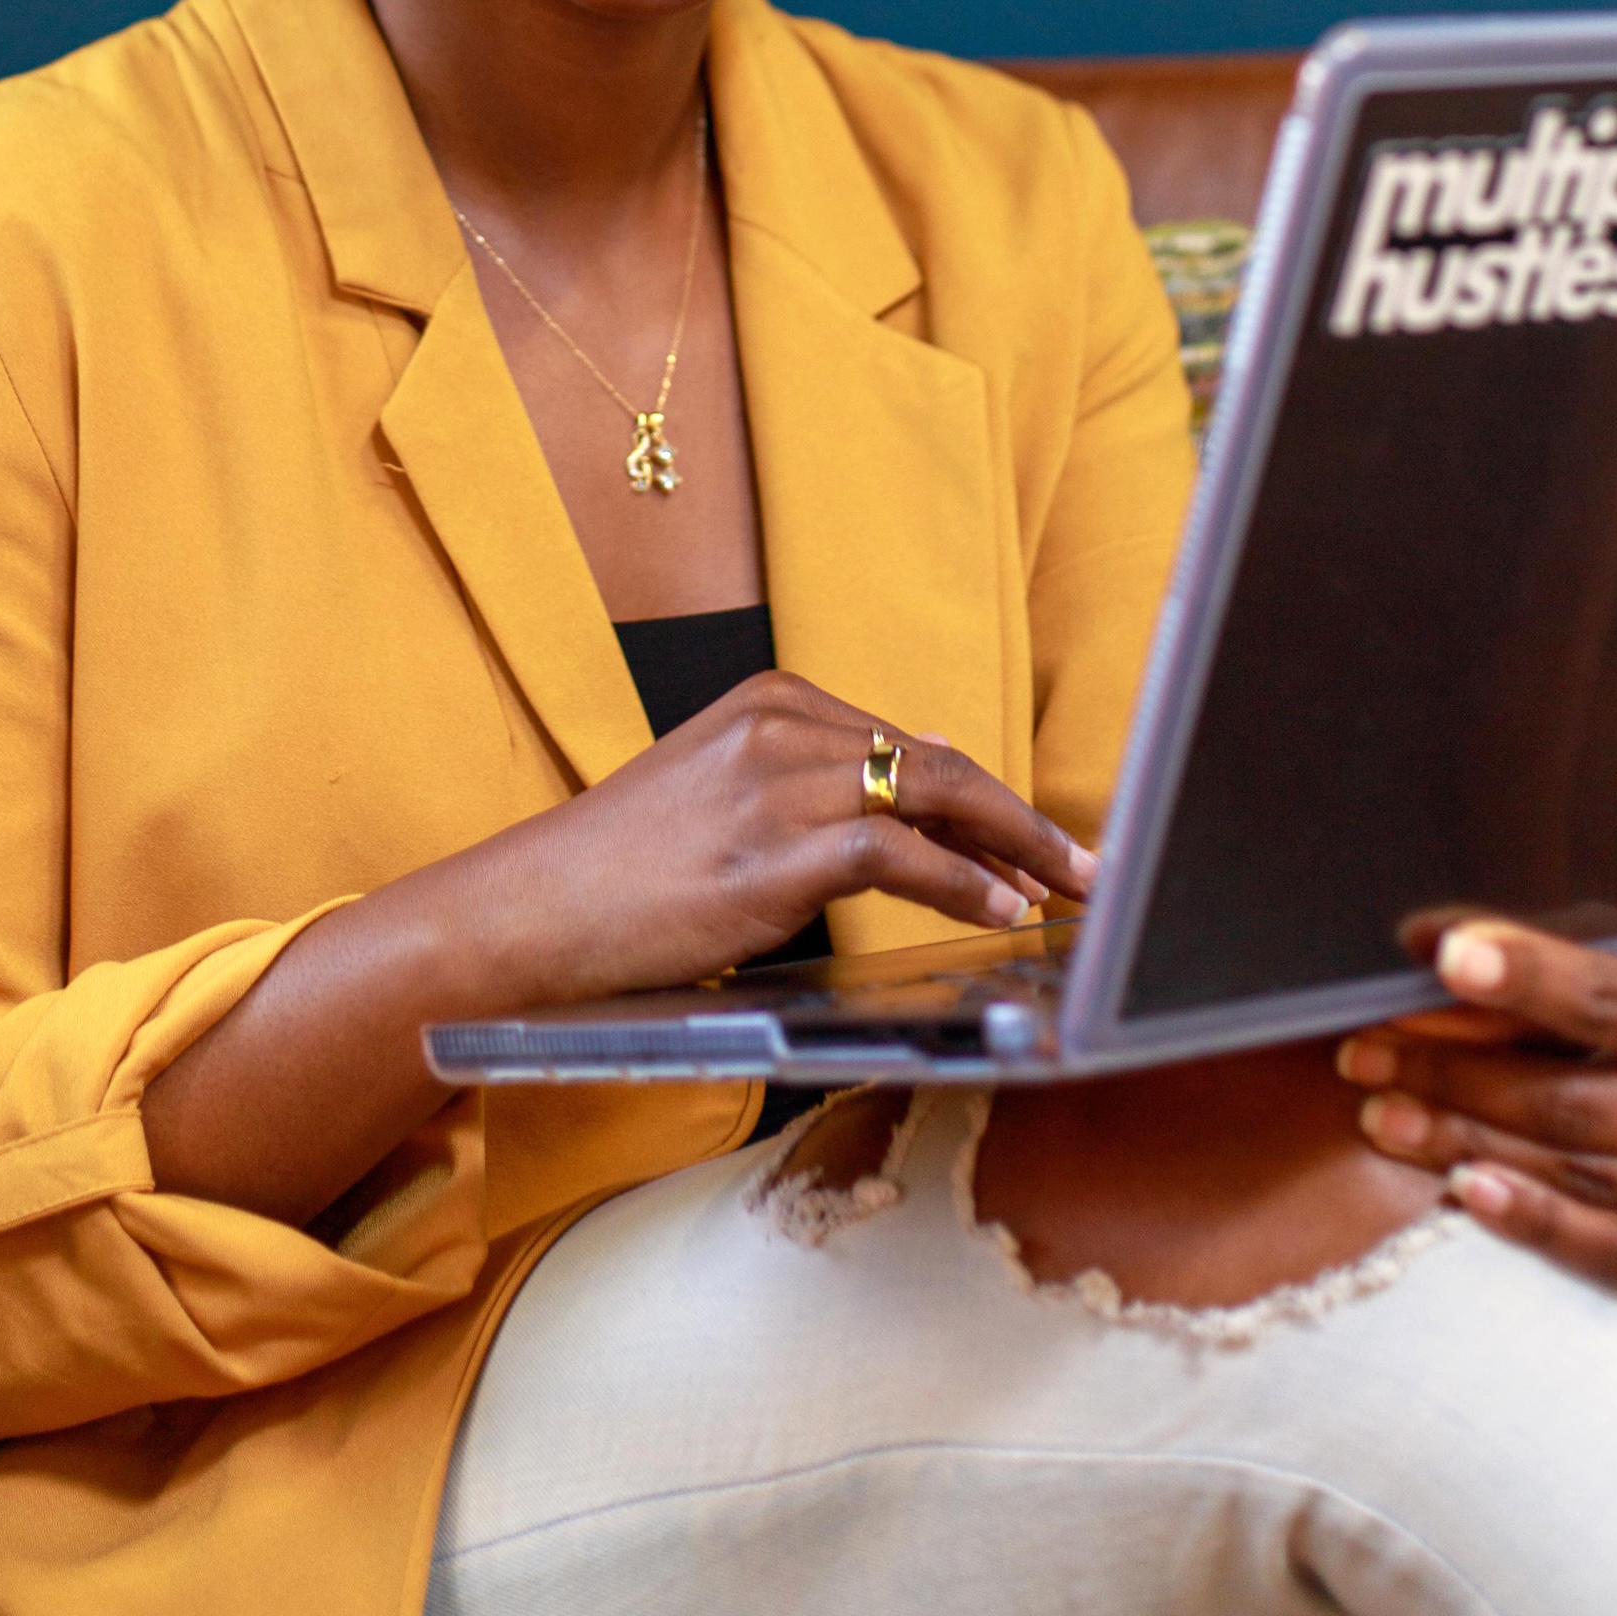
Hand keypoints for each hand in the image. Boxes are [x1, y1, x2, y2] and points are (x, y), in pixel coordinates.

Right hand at [146, 669, 1091, 1228]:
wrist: (525, 913)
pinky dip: (965, 879)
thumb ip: (805, 811)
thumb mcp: (719, 817)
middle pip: (937, 760)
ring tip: (1070, 889)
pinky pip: (899, 849)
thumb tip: (913, 850)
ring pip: (935, 795)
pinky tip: (1004, 908)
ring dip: (1017, 848)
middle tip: (1092, 862)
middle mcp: (779, 722)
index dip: (989, 794)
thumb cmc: (615, 884)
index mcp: (769, 702)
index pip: (910, 742)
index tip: (1043, 836)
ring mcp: (775, 776)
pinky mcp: (772, 842)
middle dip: (1024, 816)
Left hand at [1337, 918, 1616, 1295]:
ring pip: (1579, 1175)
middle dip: (1455, 1073)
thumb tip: (1424, 940)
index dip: (1527, 977)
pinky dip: (1536, 1226)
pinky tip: (1464, 1193)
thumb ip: (1555, 954)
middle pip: (1575, 1100)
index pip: (1615, 1001)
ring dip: (1465, 1143)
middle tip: (1366, 1052)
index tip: (1443, 957)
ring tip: (1382, 1115)